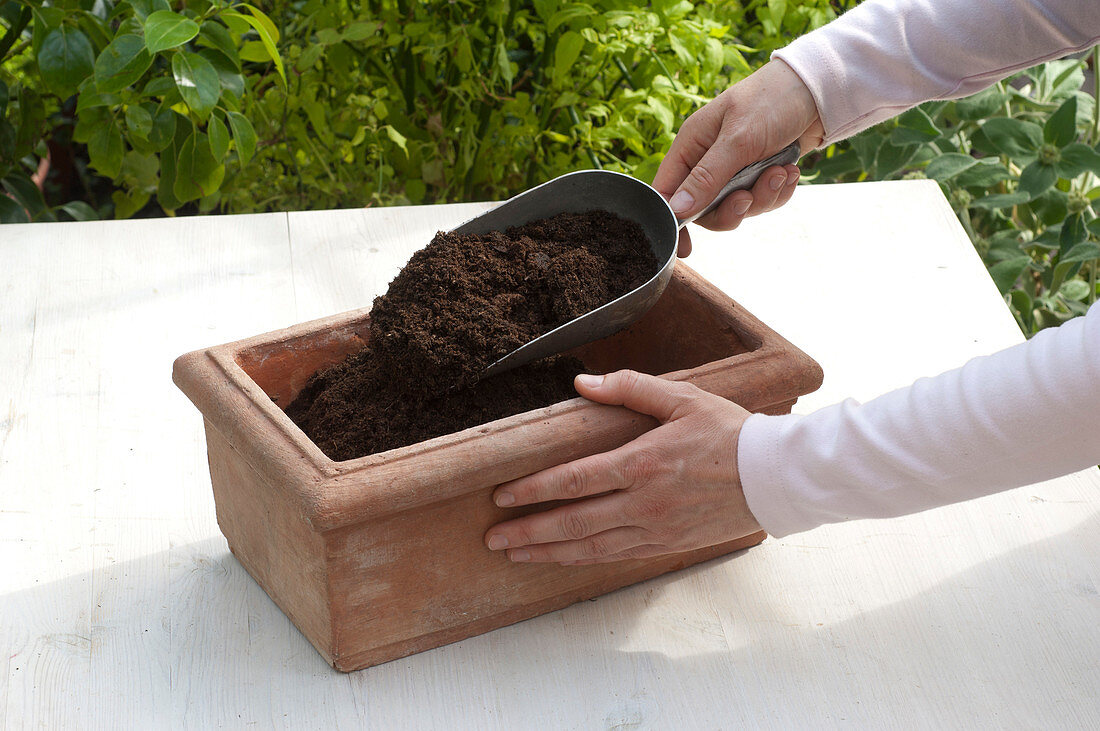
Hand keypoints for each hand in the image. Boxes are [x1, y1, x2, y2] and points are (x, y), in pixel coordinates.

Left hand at [484, 370, 761, 564]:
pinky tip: (562, 559)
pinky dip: (582, 560)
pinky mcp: (667, 545)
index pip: (572, 480)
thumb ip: (629, 388)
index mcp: (640, 463)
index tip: (501, 496)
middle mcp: (642, 503)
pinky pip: (615, 556)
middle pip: (572, 523)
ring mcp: (654, 529)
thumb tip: (581, 382)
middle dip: (528, 532)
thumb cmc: (729, 432)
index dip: (532, 490)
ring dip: (548, 553)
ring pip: (590, 547)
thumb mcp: (681, 397)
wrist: (775, 477)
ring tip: (515, 555)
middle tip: (492, 538)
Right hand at [654, 59, 824, 255]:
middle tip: (749, 197)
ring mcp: (735, 169)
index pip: (668, 191)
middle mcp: (709, 159)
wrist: (819, 89)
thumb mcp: (738, 140)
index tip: (683, 247)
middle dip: (732, 209)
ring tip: (780, 173)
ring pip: (737, 207)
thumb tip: (676, 210)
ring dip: (761, 197)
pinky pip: (761, 201)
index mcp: (691, 145)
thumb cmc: (772, 100)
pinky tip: (789, 172)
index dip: (672, 220)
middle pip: (705, 209)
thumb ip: (707, 177)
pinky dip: (777, 192)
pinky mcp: (759, 173)